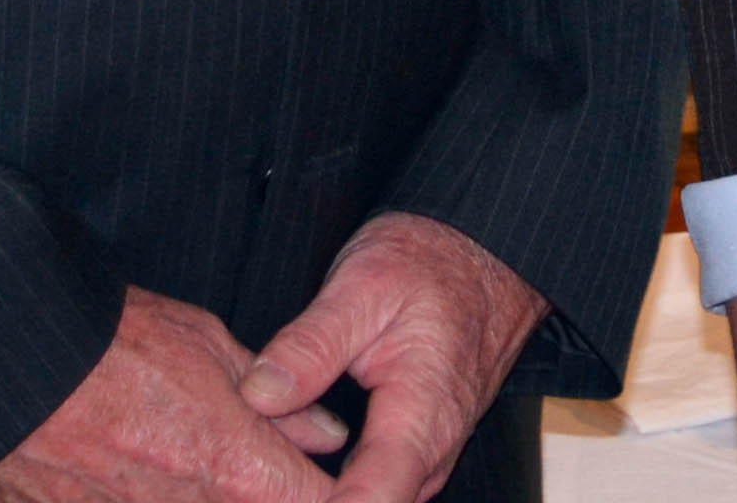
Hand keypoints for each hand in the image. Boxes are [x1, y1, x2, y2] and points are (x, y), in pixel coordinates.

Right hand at [0, 286, 334, 502]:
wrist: (7, 357)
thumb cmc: (107, 340)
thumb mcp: (207, 346)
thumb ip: (279, 402)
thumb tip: (327, 434)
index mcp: (235, 469)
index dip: (332, 491)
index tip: (321, 474)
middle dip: (264, 490)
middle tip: (252, 458)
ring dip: (207, 497)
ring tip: (178, 456)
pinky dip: (144, 498)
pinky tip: (132, 475)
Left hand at [237, 211, 552, 502]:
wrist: (481, 258)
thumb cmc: (428, 267)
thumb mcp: (361, 286)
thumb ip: (311, 345)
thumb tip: (259, 395)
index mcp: (421, 415)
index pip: (373, 500)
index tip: (281, 496)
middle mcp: (432, 451)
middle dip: (313, 499)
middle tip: (255, 478)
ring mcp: (429, 457)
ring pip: (374, 500)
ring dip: (324, 495)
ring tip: (272, 476)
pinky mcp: (418, 453)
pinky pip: (378, 487)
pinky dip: (340, 487)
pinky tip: (299, 471)